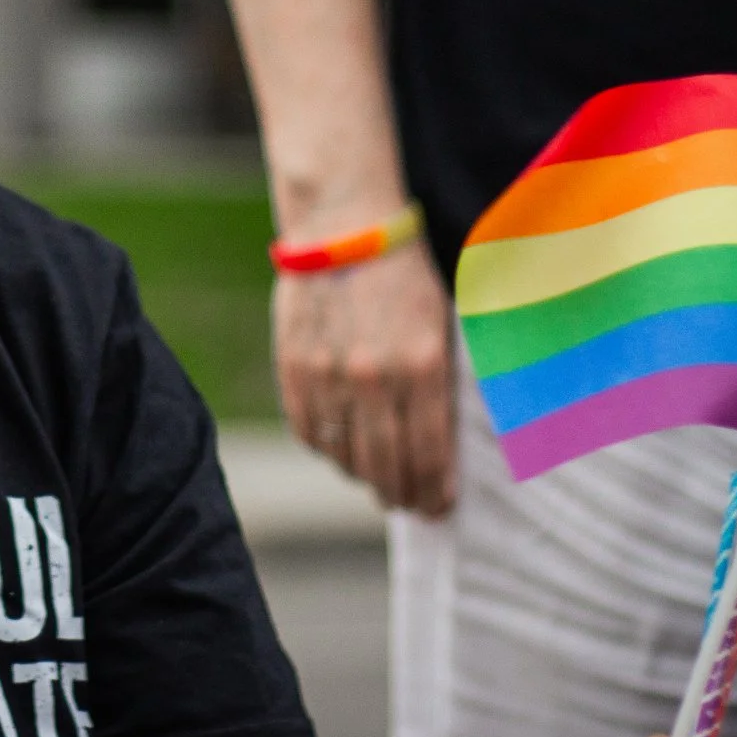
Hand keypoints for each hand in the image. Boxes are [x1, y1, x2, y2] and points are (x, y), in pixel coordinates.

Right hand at [272, 236, 454, 514]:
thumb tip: (443, 450)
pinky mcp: (293, 367)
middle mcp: (374, 375)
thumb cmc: (404, 281)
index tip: (437, 506)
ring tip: (374, 477)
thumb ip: (442, 389)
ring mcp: (327, 373)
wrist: (345, 231)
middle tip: (405, 503)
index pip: (429, 454)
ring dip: (362, 475)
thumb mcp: (441, 329)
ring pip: (344, 456)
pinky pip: (308, 432)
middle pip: (386, 466)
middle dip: (400, 494)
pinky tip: (340, 447)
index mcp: (423, 364)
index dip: (434, 490)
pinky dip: (326, 448)